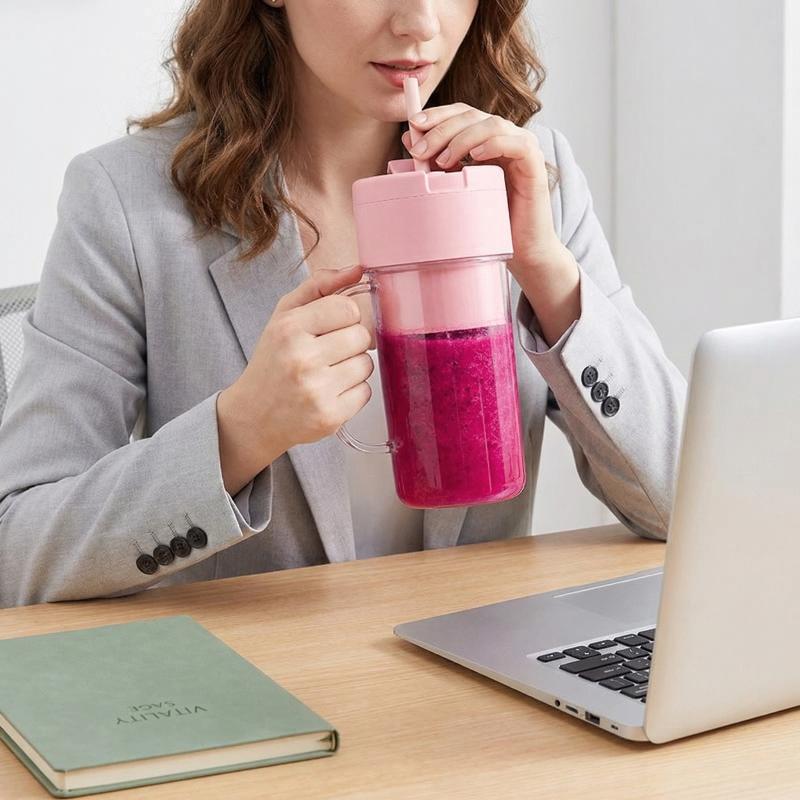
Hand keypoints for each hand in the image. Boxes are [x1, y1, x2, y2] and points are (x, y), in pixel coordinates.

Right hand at [224, 264, 373, 459]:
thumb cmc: (273, 362)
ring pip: (367, 365)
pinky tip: (330, 393)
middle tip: (328, 354)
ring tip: (327, 374)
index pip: (348, 308)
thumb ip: (320, 286)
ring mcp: (316, 390)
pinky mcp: (330, 417)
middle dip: (350, 343)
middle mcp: (302, 359)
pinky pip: (366, 393)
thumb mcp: (285, 316)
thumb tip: (358, 269)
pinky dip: (353, 393)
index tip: (329, 328)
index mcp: (289, 328)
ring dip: (353, 368)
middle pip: (362, 336)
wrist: (253, 416)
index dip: (344, 318)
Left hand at [402, 103, 570, 277]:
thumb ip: (436, 162)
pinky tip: (474, 158)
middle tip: (419, 151)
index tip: (413, 125)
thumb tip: (409, 140)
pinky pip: (516, 144)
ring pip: (491, 124)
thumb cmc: (489, 222)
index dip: (438, 115)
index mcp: (487, 139)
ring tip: (443, 161)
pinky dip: (493, 145)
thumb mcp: (456, 188)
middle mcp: (506, 137)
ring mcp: (522, 148)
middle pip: (472, 115)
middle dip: (442, 129)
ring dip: (462, 138)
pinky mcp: (535, 164)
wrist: (521, 250)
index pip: (461, 113)